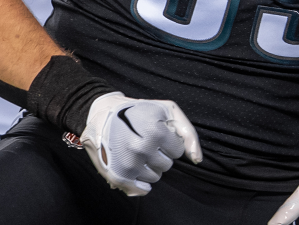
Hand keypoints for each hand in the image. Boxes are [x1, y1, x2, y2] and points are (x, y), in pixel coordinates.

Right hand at [79, 92, 201, 195]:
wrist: (101, 113)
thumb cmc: (138, 111)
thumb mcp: (166, 109)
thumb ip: (188, 133)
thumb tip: (197, 159)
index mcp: (155, 131)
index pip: (178, 151)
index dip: (168, 141)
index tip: (155, 132)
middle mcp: (141, 149)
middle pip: (167, 165)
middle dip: (160, 154)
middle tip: (144, 141)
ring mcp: (129, 163)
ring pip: (156, 177)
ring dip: (150, 166)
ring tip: (137, 151)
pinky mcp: (118, 174)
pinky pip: (142, 189)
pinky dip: (141, 182)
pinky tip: (135, 167)